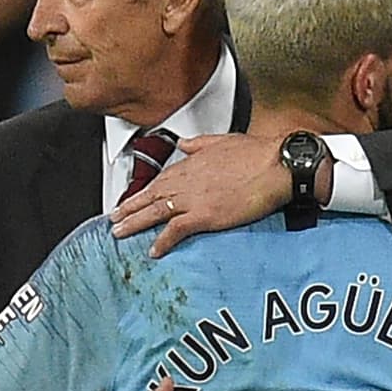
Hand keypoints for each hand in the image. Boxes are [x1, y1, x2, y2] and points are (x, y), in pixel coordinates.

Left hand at [109, 133, 289, 255]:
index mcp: (192, 162)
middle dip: (129, 208)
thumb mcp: (223, 140)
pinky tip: (153, 250)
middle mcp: (188, 180)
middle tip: (114, 219)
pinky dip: (162, 241)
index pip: (160, 179)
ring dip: (135, 223)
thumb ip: (199, 144)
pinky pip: (176, 231)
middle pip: (151, 195)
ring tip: (120, 233)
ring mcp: (194, 198)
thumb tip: (184, 143)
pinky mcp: (205, 215)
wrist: (277, 165)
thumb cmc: (258, 153)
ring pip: (155, 212)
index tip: (132, 198)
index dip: (143, 191)